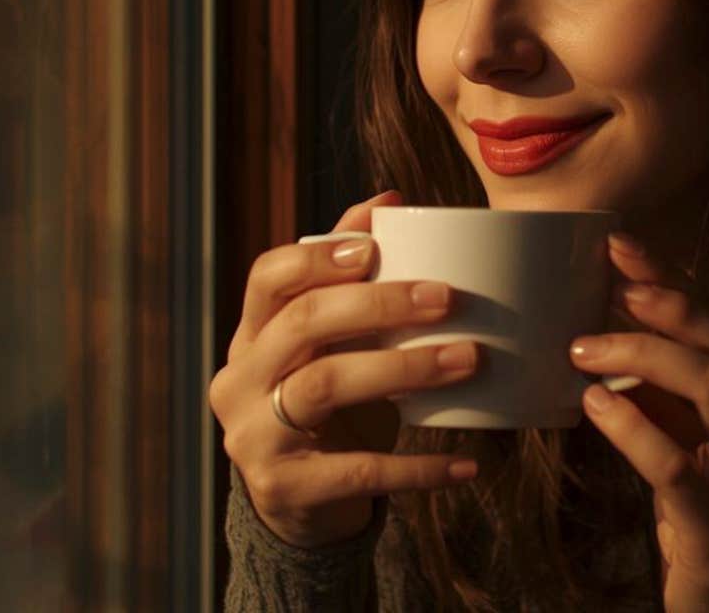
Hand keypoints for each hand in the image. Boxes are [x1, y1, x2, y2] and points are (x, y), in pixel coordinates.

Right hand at [209, 189, 482, 548]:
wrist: (301, 509)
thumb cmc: (326, 407)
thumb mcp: (329, 344)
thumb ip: (348, 276)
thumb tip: (388, 199)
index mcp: (252, 336)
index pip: (268, 277)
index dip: (320, 257)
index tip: (377, 247)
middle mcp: (240, 382)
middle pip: (303, 322)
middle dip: (379, 304)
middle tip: (448, 298)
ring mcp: (255, 437)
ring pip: (324, 384)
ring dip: (404, 368)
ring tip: (469, 360)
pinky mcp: (285, 490)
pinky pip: (359, 470)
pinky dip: (419, 467)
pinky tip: (467, 461)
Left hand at [569, 233, 708, 612]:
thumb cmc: (701, 510)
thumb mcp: (688, 438)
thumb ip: (662, 385)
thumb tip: (607, 308)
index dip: (674, 283)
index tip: (619, 246)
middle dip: (664, 312)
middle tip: (600, 296)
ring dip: (645, 357)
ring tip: (583, 349)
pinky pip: (681, 470)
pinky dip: (635, 429)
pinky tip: (595, 407)